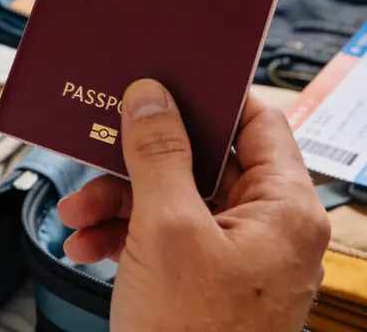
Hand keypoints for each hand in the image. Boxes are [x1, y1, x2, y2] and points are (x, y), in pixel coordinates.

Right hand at [58, 80, 329, 331]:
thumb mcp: (167, 231)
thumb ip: (159, 153)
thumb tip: (152, 96)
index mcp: (285, 210)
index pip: (259, 122)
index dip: (212, 97)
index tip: (166, 82)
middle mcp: (270, 231)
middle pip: (205, 162)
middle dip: (142, 160)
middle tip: (103, 150)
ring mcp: (240, 260)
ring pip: (178, 201)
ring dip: (122, 201)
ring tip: (81, 213)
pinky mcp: (209, 285)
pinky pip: (168, 240)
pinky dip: (127, 237)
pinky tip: (89, 244)